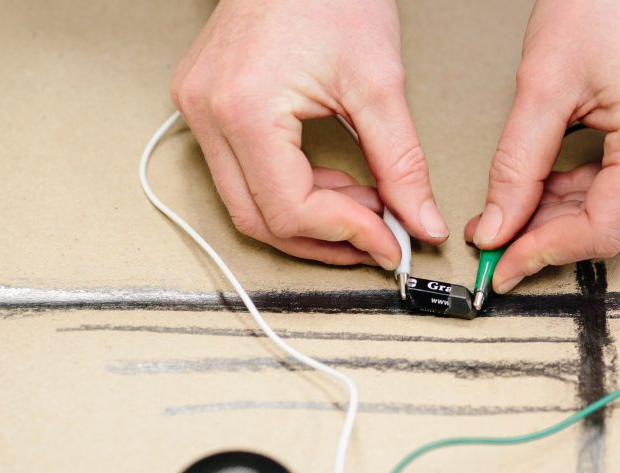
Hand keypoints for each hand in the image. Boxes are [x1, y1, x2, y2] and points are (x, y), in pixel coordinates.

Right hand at [170, 0, 447, 269]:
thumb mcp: (379, 84)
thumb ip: (402, 164)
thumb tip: (420, 222)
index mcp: (245, 109)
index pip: (290, 210)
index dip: (348, 236)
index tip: (391, 242)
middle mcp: (208, 114)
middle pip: (259, 220)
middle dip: (325, 240)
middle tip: (378, 239)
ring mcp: (198, 111)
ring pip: (246, 206)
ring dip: (308, 221)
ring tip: (362, 208)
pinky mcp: (204, 106)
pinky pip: (241, 175)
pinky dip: (289, 192)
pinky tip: (331, 184)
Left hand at [466, 0, 619, 292]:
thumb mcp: (541, 87)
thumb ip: (515, 169)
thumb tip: (497, 228)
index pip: (601, 230)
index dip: (545, 252)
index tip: (504, 267)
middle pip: (617, 226)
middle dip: (554, 232)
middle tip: (503, 231)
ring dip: (575, 212)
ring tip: (528, 196)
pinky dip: (599, 189)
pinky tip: (563, 178)